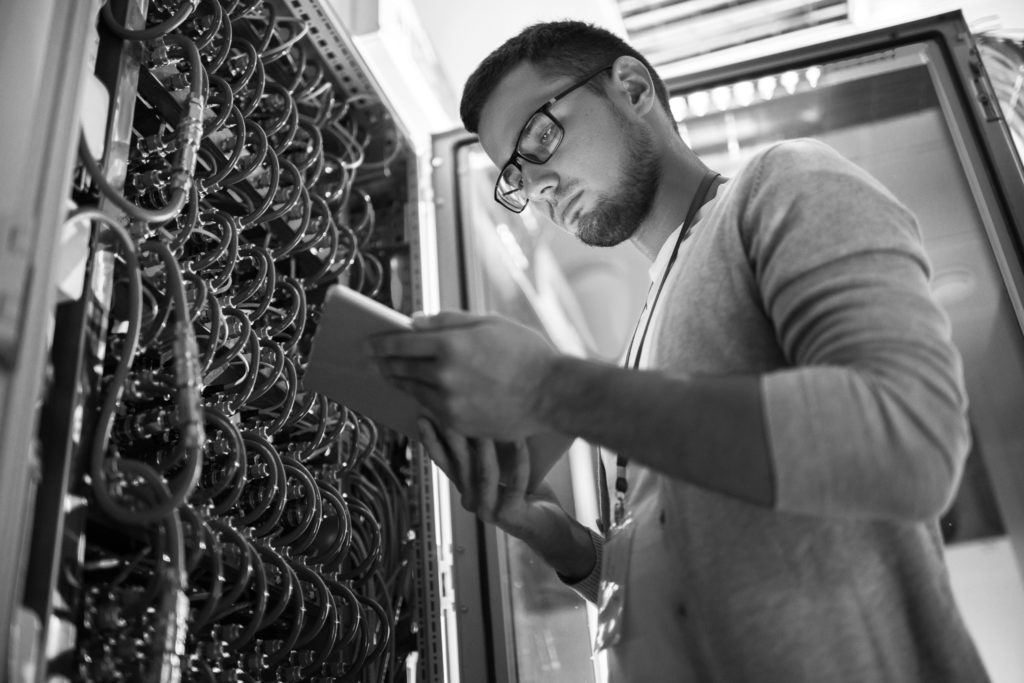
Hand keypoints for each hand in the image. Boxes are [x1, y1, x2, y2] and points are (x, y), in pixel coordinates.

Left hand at [369, 311, 558, 439]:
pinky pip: (430, 410)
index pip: (400, 343)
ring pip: (412, 391)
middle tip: (371, 361)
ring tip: (391, 375)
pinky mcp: (459, 424)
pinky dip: (420, 399)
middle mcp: (444, 375)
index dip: (379, 343)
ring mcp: (450, 403)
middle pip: (400, 369)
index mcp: (450, 344)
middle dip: (383, 363)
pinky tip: (418, 393)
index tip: (366, 344)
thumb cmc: (525, 352)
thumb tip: (414, 322)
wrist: (551, 393)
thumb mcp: (488, 323)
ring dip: (399, 382)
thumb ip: (447, 321)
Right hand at [419, 419, 596, 580]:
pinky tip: (521, 441)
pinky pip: (516, 482)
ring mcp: (488, 511)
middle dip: (453, 435)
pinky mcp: (509, 515)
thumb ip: (488, 454)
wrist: (550, 531)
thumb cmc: (527, 495)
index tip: (424, 415)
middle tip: (449, 410)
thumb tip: (482, 414)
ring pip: (484, 473)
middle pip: (460, 464)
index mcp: (465, 489)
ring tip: (486, 420)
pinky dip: (520, 460)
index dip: (432, 440)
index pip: (443, 462)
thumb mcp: (501, 473)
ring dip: (486, 445)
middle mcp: (471, 501)